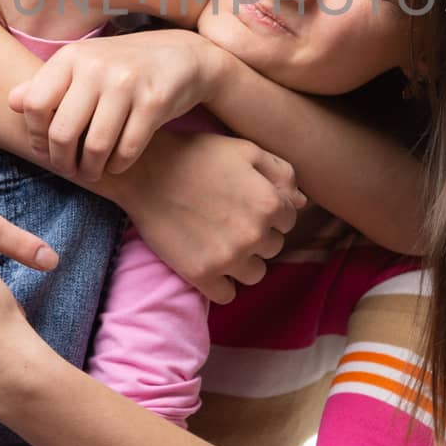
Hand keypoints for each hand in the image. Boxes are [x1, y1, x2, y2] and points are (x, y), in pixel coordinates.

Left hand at [8, 29, 227, 180]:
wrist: (183, 56)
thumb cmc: (126, 65)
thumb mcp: (85, 64)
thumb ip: (48, 83)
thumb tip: (12, 102)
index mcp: (73, 56)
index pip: (36, 105)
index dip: (36, 136)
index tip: (45, 149)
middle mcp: (97, 66)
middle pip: (62, 132)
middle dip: (62, 161)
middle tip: (69, 169)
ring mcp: (127, 83)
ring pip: (95, 146)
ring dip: (91, 169)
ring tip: (92, 171)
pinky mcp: (155, 101)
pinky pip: (127, 149)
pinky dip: (118, 165)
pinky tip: (116, 164)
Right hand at [114, 130, 304, 303]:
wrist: (145, 172)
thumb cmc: (196, 155)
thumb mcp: (244, 150)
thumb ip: (280, 173)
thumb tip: (300, 202)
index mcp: (269, 203)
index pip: (288, 220)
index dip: (268, 210)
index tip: (244, 203)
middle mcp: (254, 234)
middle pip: (272, 247)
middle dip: (257, 235)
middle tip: (228, 219)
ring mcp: (228, 258)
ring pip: (255, 274)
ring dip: (244, 262)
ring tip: (219, 241)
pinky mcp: (201, 275)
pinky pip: (227, 295)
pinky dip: (221, 284)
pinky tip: (209, 262)